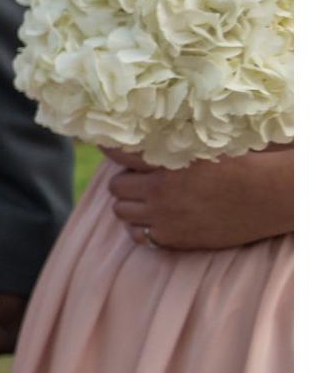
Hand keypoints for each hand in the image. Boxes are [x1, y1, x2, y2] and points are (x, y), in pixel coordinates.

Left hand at [103, 144, 292, 251]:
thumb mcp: (204, 147)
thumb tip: (146, 134)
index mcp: (166, 162)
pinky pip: (137, 236)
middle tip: (139, 180)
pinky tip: (154, 220)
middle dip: (125, 182)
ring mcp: (164, 216)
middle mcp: (159, 190)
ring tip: (147, 201)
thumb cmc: (242, 164)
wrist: (268, 196)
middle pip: (115, 187)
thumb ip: (173, 144)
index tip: (103, 145)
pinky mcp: (173, 238)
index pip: (118, 154)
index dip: (108, 148)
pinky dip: (141, 228)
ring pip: (121, 212)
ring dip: (130, 205)